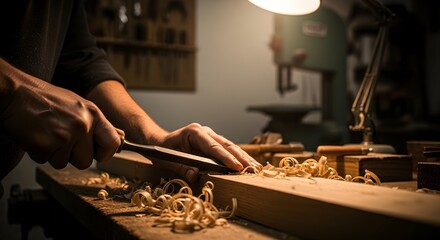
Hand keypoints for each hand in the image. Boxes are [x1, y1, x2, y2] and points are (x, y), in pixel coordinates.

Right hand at [0, 59, 120, 168]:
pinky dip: (39, 152)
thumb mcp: (80, 106)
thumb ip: (99, 125)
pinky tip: (37, 136)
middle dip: (72, 155)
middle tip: (61, 137)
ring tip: (48, 134)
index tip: (97, 153)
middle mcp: (82, 125)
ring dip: (54, 153)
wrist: (17, 93)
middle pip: (85, 161)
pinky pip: (46, 161)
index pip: (112, 143)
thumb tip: (119, 138)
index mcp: (93, 114)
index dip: (104, 153)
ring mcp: (64, 136)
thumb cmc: (47, 100)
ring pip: (64, 163)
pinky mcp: (45, 145)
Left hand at [158, 123, 261, 171]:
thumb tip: (194, 176)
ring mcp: (210, 135)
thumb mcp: (167, 160)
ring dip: (243, 157)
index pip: (213, 146)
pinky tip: (248, 164)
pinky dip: (238, 157)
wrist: (158, 141)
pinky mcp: (213, 142)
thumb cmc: (161, 150)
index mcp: (194, 132)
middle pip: (226, 144)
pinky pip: (227, 149)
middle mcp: (205, 131)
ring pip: (230, 146)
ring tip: (256, 168)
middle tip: (253, 169)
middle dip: (241, 158)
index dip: (226, 158)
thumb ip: (181, 168)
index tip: (237, 167)